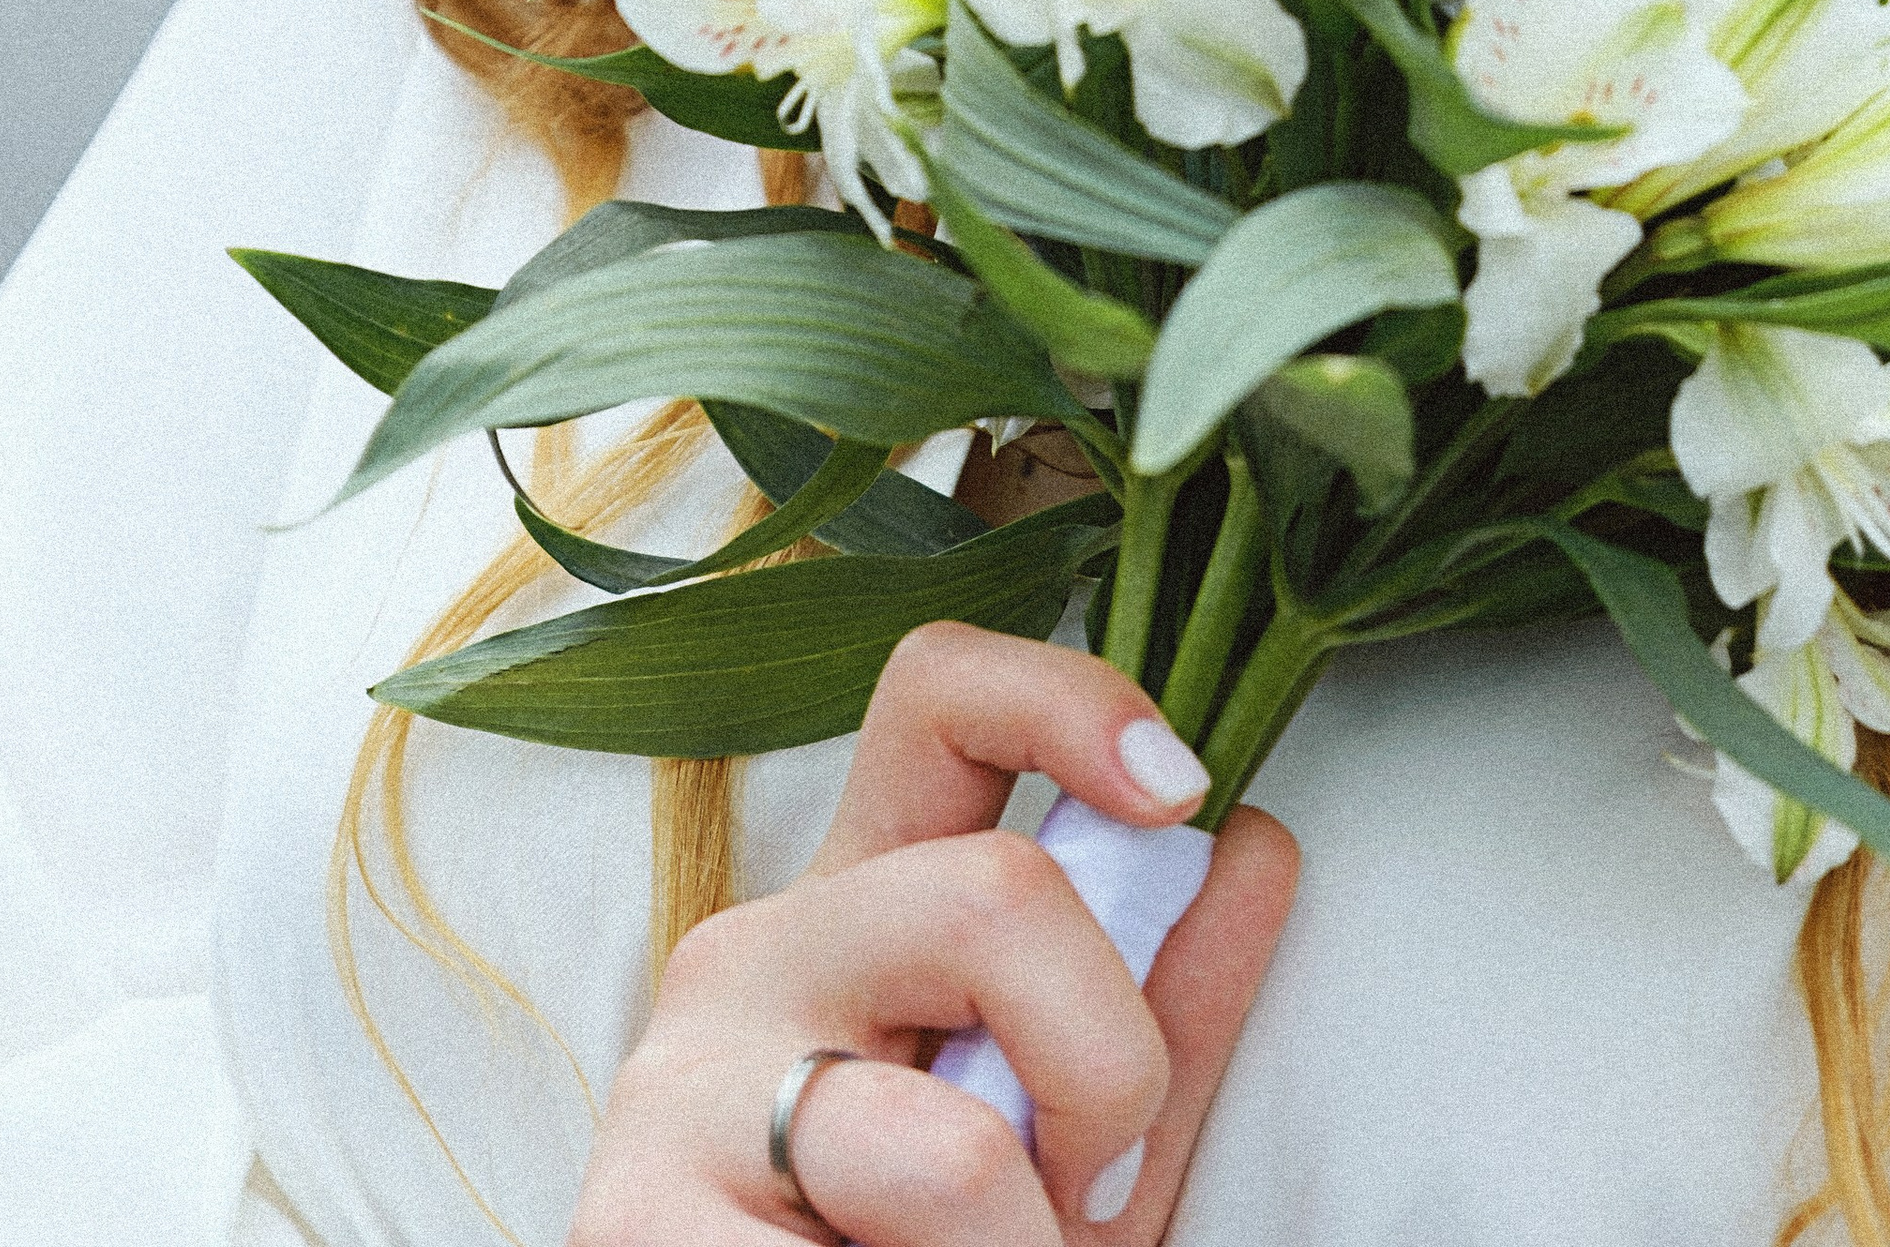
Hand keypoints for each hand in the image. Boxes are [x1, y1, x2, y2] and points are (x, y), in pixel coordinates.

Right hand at [569, 621, 1298, 1243]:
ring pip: (955, 1151)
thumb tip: (1255, 846)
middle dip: (1111, 1070)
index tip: (1179, 791)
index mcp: (857, 904)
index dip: (1072, 702)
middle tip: (1087, 1203)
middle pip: (993, 891)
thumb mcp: (1073, 1146)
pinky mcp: (634, 1223)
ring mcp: (676, 1090)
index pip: (937, 694)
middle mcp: (750, 955)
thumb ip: (1158, 1015)